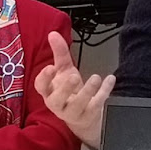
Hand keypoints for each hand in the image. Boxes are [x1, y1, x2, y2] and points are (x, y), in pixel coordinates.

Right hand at [35, 31, 114, 149]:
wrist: (83, 116)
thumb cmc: (70, 91)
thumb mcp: (64, 70)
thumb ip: (59, 53)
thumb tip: (53, 34)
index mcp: (49, 92)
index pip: (40, 87)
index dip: (44, 79)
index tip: (50, 68)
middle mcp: (58, 104)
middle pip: (56, 100)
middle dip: (65, 88)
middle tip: (74, 77)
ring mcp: (73, 112)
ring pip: (78, 104)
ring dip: (88, 91)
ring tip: (96, 77)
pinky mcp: (88, 115)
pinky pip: (97, 104)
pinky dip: (104, 91)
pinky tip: (110, 80)